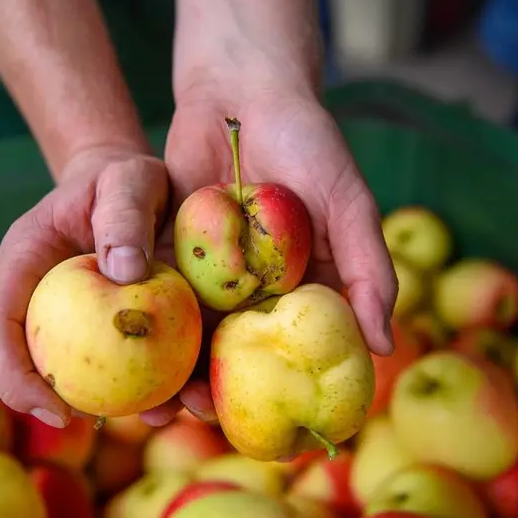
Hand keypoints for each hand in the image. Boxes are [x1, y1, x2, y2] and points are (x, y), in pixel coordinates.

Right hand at [0, 145, 176, 427]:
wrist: (134, 184)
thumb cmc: (124, 177)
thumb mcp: (127, 179)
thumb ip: (123, 216)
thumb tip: (125, 273)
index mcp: (25, 262)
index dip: (9, 374)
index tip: (52, 405)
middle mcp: (40, 297)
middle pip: (22, 361)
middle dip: (45, 400)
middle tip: (88, 421)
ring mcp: (70, 315)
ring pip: (73, 369)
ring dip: (110, 401)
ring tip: (156, 414)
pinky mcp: (106, 324)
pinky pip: (120, 361)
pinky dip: (148, 382)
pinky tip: (186, 392)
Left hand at [141, 87, 397, 425]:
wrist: (245, 90)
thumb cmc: (311, 143)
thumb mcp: (350, 203)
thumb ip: (370, 270)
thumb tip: (385, 346)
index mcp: (305, 286)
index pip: (298, 349)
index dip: (286, 388)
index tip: (275, 427)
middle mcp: (258, 286)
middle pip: (238, 347)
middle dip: (218, 383)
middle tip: (200, 412)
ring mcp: (213, 270)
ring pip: (193, 327)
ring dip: (175, 362)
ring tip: (157, 395)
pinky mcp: (173, 247)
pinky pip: (160, 288)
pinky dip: (148, 316)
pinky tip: (132, 342)